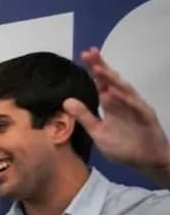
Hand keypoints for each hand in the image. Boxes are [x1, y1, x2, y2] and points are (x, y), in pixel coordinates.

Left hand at [65, 47, 169, 182]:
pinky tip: (112, 92)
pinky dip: (124, 99)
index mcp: (111, 104)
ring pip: (123, 89)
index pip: (101, 83)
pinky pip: (134, 106)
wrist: (147, 161)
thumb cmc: (124, 146)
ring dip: (111, 79)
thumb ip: (85, 117)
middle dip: (101, 67)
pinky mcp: (146, 117)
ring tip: (98, 68)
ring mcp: (136, 107)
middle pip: (111, 80)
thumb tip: (66, 101)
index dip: (94, 69)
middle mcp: (123, 102)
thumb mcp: (98, 132)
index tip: (83, 55)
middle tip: (89, 53)